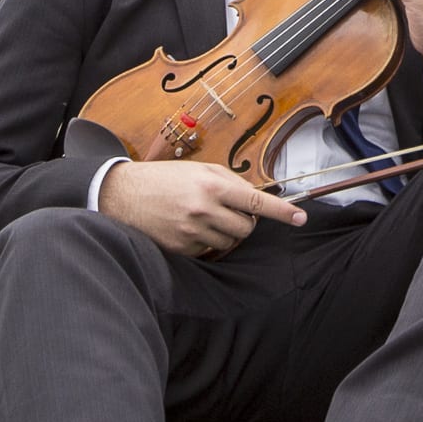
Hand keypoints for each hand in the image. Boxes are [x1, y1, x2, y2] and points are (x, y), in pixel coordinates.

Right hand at [100, 159, 303, 255]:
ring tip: (203, 216)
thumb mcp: (198, 170)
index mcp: (211, 185)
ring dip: (225, 232)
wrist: (122, 195)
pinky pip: (208, 251)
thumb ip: (229, 182)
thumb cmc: (164, 179)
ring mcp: (191, 233)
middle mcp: (204, 210)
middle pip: (247, 227)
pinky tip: (188, 227)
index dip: (281, 211)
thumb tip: (256, 197)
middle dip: (245, 221)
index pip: (256, 201)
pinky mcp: (181, 249)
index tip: (300, 217)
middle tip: (228, 210)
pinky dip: (206, 242)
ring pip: (229, 242)